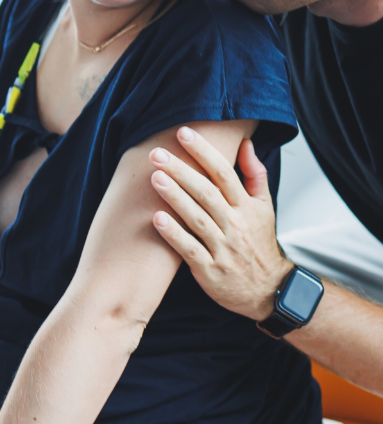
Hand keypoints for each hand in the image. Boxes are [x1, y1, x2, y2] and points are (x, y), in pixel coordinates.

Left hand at [149, 127, 292, 320]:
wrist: (269, 290)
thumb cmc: (258, 243)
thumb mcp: (265, 208)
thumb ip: (254, 175)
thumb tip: (245, 143)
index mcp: (246, 207)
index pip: (225, 173)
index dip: (204, 152)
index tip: (183, 133)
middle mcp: (235, 225)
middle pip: (207, 193)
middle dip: (181, 171)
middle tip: (156, 153)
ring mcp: (223, 248)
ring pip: (197, 219)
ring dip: (175, 198)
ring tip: (155, 178)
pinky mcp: (210, 270)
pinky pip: (190, 250)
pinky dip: (174, 235)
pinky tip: (156, 219)